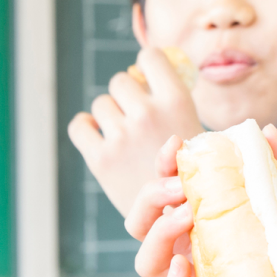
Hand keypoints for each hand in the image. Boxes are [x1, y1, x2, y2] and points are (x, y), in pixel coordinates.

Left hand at [68, 46, 202, 215]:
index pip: (150, 57)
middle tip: (138, 116)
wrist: (181, 219)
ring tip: (125, 134)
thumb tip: (144, 71)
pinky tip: (99, 137)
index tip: (149, 79)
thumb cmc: (192, 173)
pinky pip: (79, 126)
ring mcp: (121, 138)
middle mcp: (147, 115)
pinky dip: (86, 128)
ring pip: (101, 103)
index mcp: (176, 101)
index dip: (147, 65)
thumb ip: (172, 101)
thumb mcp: (198, 129)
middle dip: (126, 95)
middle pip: (120, 81)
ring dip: (110, 115)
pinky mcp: (100, 159)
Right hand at [127, 126, 276, 276]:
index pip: (179, 186)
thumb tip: (264, 132)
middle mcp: (210, 250)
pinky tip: (186, 270)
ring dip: (156, 237)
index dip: (167, 165)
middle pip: (151, 223)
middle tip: (177, 188)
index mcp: (225, 216)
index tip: (175, 147)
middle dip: (150, 197)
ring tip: (185, 218)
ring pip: (153, 264)